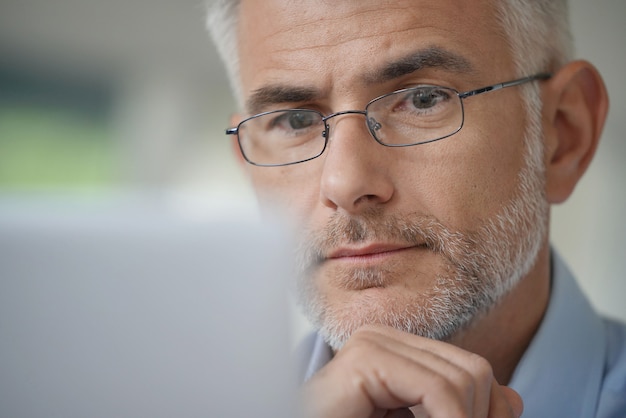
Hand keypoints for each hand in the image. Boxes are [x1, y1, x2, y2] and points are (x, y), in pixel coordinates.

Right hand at [301, 324, 522, 417]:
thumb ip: (458, 412)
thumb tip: (513, 399)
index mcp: (395, 353)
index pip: (470, 370)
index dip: (484, 413)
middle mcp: (384, 339)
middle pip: (473, 371)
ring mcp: (372, 343)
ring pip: (462, 380)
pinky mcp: (365, 358)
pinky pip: (437, 390)